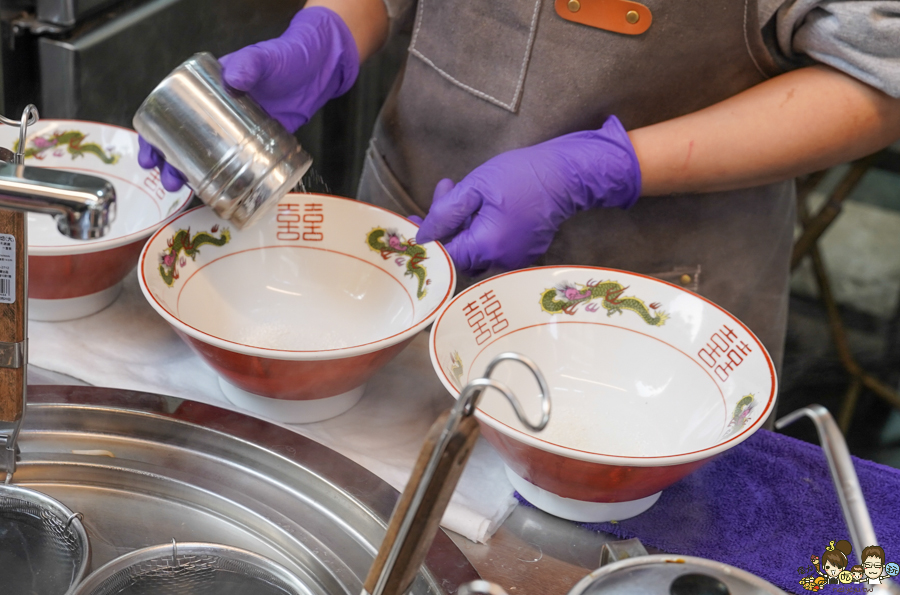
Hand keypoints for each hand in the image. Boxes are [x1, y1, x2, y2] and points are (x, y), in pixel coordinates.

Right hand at [138, 6, 358, 190]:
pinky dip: (225, 182)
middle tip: (169, 181)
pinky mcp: (258, 146)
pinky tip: (217, 196)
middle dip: (170, 164)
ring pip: (206, 157)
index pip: (170, 112)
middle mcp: (217, 113)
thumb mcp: (264, 59)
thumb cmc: (286, 58)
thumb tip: (233, 77)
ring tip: (185, 192)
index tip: (149, 153)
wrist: (318, 70)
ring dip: (192, 177)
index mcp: (207, 90)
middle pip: (182, 141)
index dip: (154, 135)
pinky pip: (237, 167)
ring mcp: (237, 132)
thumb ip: (250, 64)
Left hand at [413, 116, 640, 275]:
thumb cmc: (522, 175)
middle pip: (459, 254)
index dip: (428, 238)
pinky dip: (481, 229)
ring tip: (462, 193)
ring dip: (463, 225)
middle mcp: (501, 261)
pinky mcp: (524, 254)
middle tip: (445, 191)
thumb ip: (446, 213)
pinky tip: (482, 204)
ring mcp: (515, 260)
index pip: (446, 254)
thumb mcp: (476, 186)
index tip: (415, 219)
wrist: (567, 175)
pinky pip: (493, 248)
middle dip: (446, 224)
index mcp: (487, 246)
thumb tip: (424, 235)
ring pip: (475, 251)